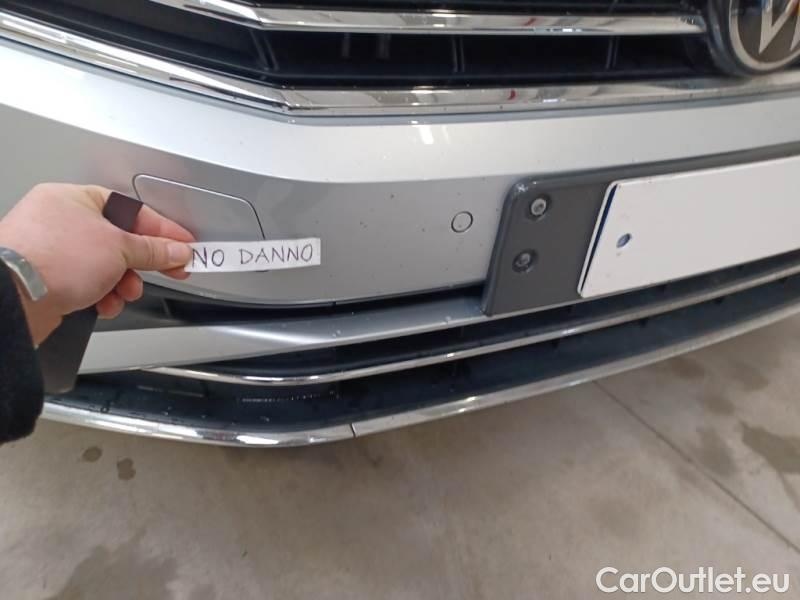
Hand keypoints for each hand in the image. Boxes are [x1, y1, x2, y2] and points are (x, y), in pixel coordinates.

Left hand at [0, 183, 194, 343]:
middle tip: (170, 269)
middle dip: (143, 262)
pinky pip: (88, 283)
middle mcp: (61, 221)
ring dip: (123, 282)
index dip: (163, 230)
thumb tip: (176, 250)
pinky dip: (102, 295)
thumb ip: (154, 250)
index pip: (132, 210)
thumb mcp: (119, 248)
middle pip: (120, 240)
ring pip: (106, 265)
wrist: (14, 298)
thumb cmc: (51, 259)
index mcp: (75, 198)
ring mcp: (53, 251)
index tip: (184, 245)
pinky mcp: (49, 278)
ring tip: (126, 291)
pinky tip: (103, 302)